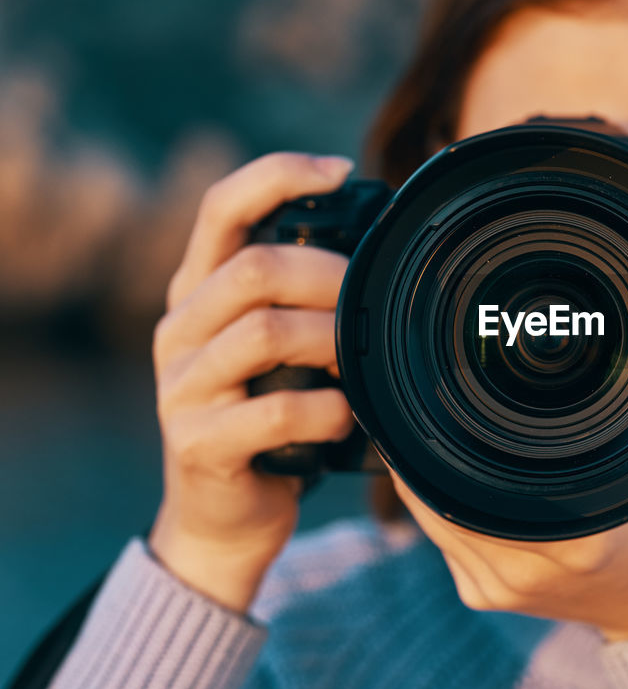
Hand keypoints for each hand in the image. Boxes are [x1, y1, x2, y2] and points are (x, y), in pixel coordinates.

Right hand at [148, 152, 357, 611]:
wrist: (226, 517)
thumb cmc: (272, 419)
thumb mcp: (282, 350)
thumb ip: (307, 301)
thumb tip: (387, 248)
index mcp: (199, 293)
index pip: (222, 207)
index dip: (278, 174)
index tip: (343, 170)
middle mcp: (179, 330)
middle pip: (252, 269)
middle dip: (329, 276)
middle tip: (374, 300)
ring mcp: (181, 387)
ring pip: (263, 333)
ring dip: (333, 342)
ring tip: (363, 361)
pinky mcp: (198, 443)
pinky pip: (275, 411)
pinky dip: (328, 411)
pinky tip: (348, 417)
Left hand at [390, 349, 627, 640]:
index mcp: (579, 538)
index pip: (475, 476)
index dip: (446, 432)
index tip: (437, 387)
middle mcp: (529, 569)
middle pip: (442, 492)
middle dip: (431, 443)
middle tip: (428, 390)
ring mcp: (501, 589)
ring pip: (433, 518)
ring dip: (428, 472)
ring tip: (427, 422)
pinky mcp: (489, 598)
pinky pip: (443, 540)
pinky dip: (439, 503)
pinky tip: (443, 468)